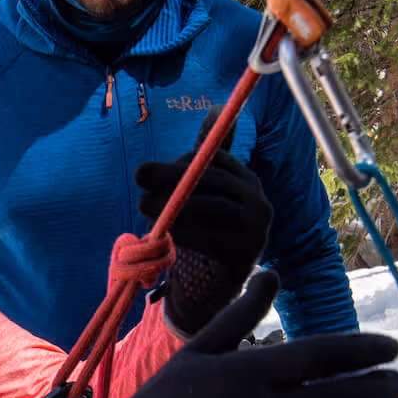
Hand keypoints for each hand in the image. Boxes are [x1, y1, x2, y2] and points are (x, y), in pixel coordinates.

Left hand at [134, 109, 270, 334]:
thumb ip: (204, 158)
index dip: (180, 162)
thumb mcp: (201, 192)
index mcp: (247, 182)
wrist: (207, 291)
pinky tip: (162, 234)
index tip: (147, 173)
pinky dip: (183, 232)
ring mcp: (256, 232)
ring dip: (174, 205)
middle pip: (215, 181)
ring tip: (142, 206)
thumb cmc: (200, 234)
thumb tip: (219, 107)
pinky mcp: (244, 258)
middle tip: (138, 177)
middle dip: (173, 178)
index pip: (217, 160)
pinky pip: (212, 239)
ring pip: (214, 208)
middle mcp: (259, 204)